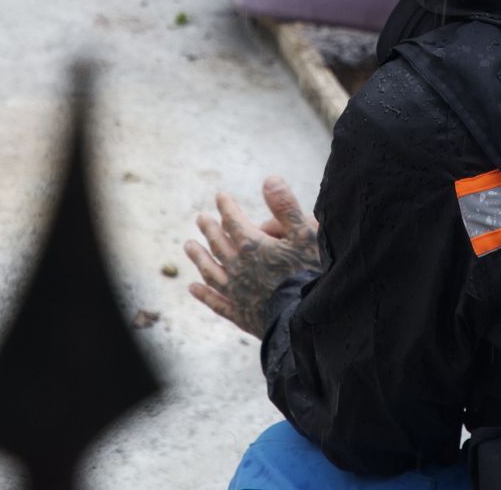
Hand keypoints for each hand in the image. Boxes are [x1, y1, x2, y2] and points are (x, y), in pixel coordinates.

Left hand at [186, 176, 320, 338]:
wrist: (307, 320)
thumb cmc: (312, 274)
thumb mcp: (306, 235)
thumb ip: (286, 207)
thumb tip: (268, 179)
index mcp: (253, 246)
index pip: (233, 221)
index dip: (226, 207)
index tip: (220, 196)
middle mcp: (238, 268)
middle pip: (218, 244)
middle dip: (210, 229)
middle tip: (200, 218)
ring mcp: (236, 293)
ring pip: (211, 271)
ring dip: (199, 258)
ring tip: (188, 247)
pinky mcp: (240, 315)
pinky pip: (216, 302)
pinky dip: (204, 295)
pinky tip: (193, 289)